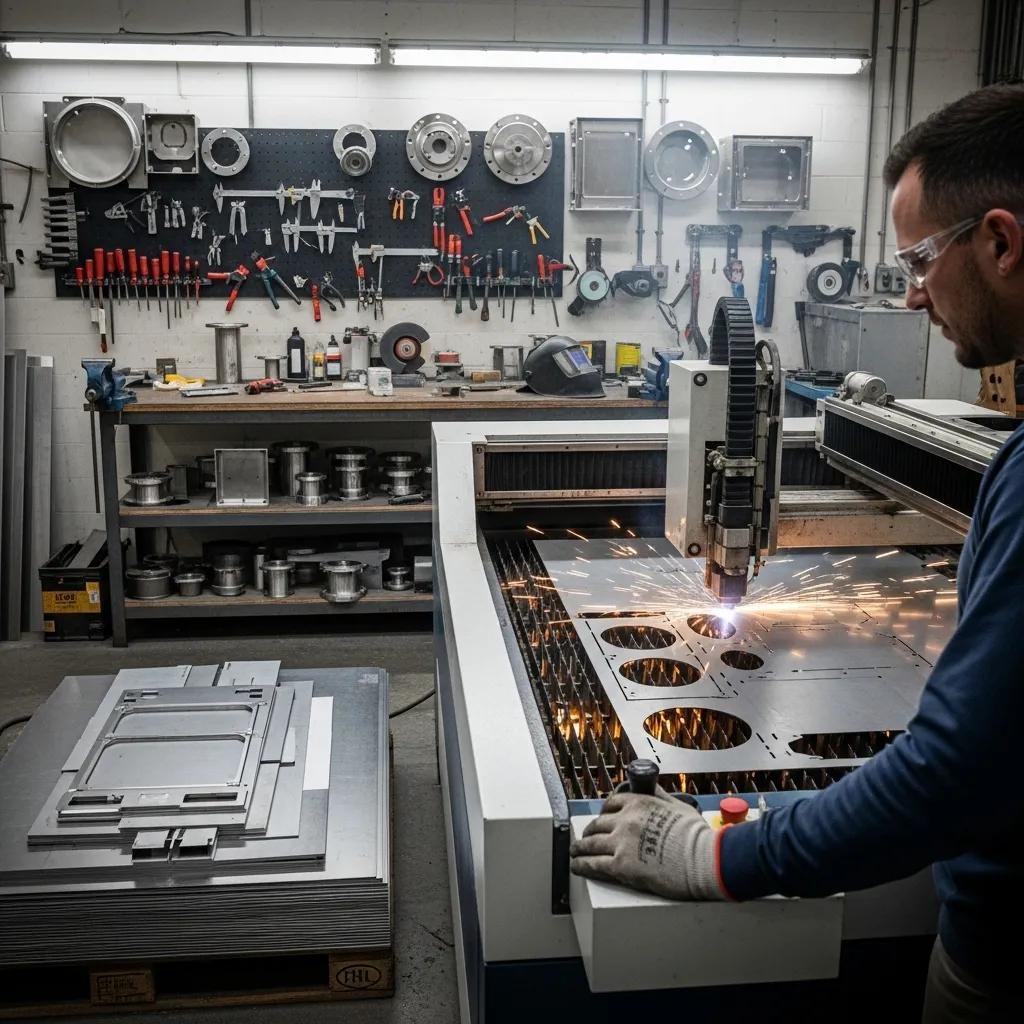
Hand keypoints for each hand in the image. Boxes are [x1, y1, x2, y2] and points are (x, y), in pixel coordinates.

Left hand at [569, 791, 726, 900]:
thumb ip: (661, 797)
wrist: (704, 859)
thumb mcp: (678, 806)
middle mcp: (625, 820)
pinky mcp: (620, 866)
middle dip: (590, 831)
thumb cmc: (696, 836)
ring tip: (575, 852)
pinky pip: (593, 864)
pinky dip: (581, 865)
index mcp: (638, 804)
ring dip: (579, 848)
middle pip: (598, 824)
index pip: (611, 804)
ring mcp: (621, 843)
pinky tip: (576, 866)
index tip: (601, 819)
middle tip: (586, 838)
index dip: (603, 813)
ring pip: (590, 844)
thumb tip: (653, 789)